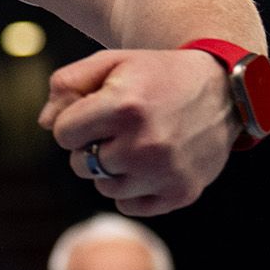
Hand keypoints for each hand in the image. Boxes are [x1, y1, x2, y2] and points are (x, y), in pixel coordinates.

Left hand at [39, 48, 239, 216]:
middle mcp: (145, 143)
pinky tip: (148, 164)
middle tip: (117, 128)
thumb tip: (45, 123)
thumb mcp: (111, 63)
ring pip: (104, 188)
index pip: (62, 133)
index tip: (93, 112)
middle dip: (89, 146)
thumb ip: (67, 84)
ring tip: (135, 144)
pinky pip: (130, 206)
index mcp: (124, 106)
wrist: (223, 91)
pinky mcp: (181, 194)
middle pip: (80, 164)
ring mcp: (165, 172)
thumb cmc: (156, 76)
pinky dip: (132, 190)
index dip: (72, 121)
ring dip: (110, 169)